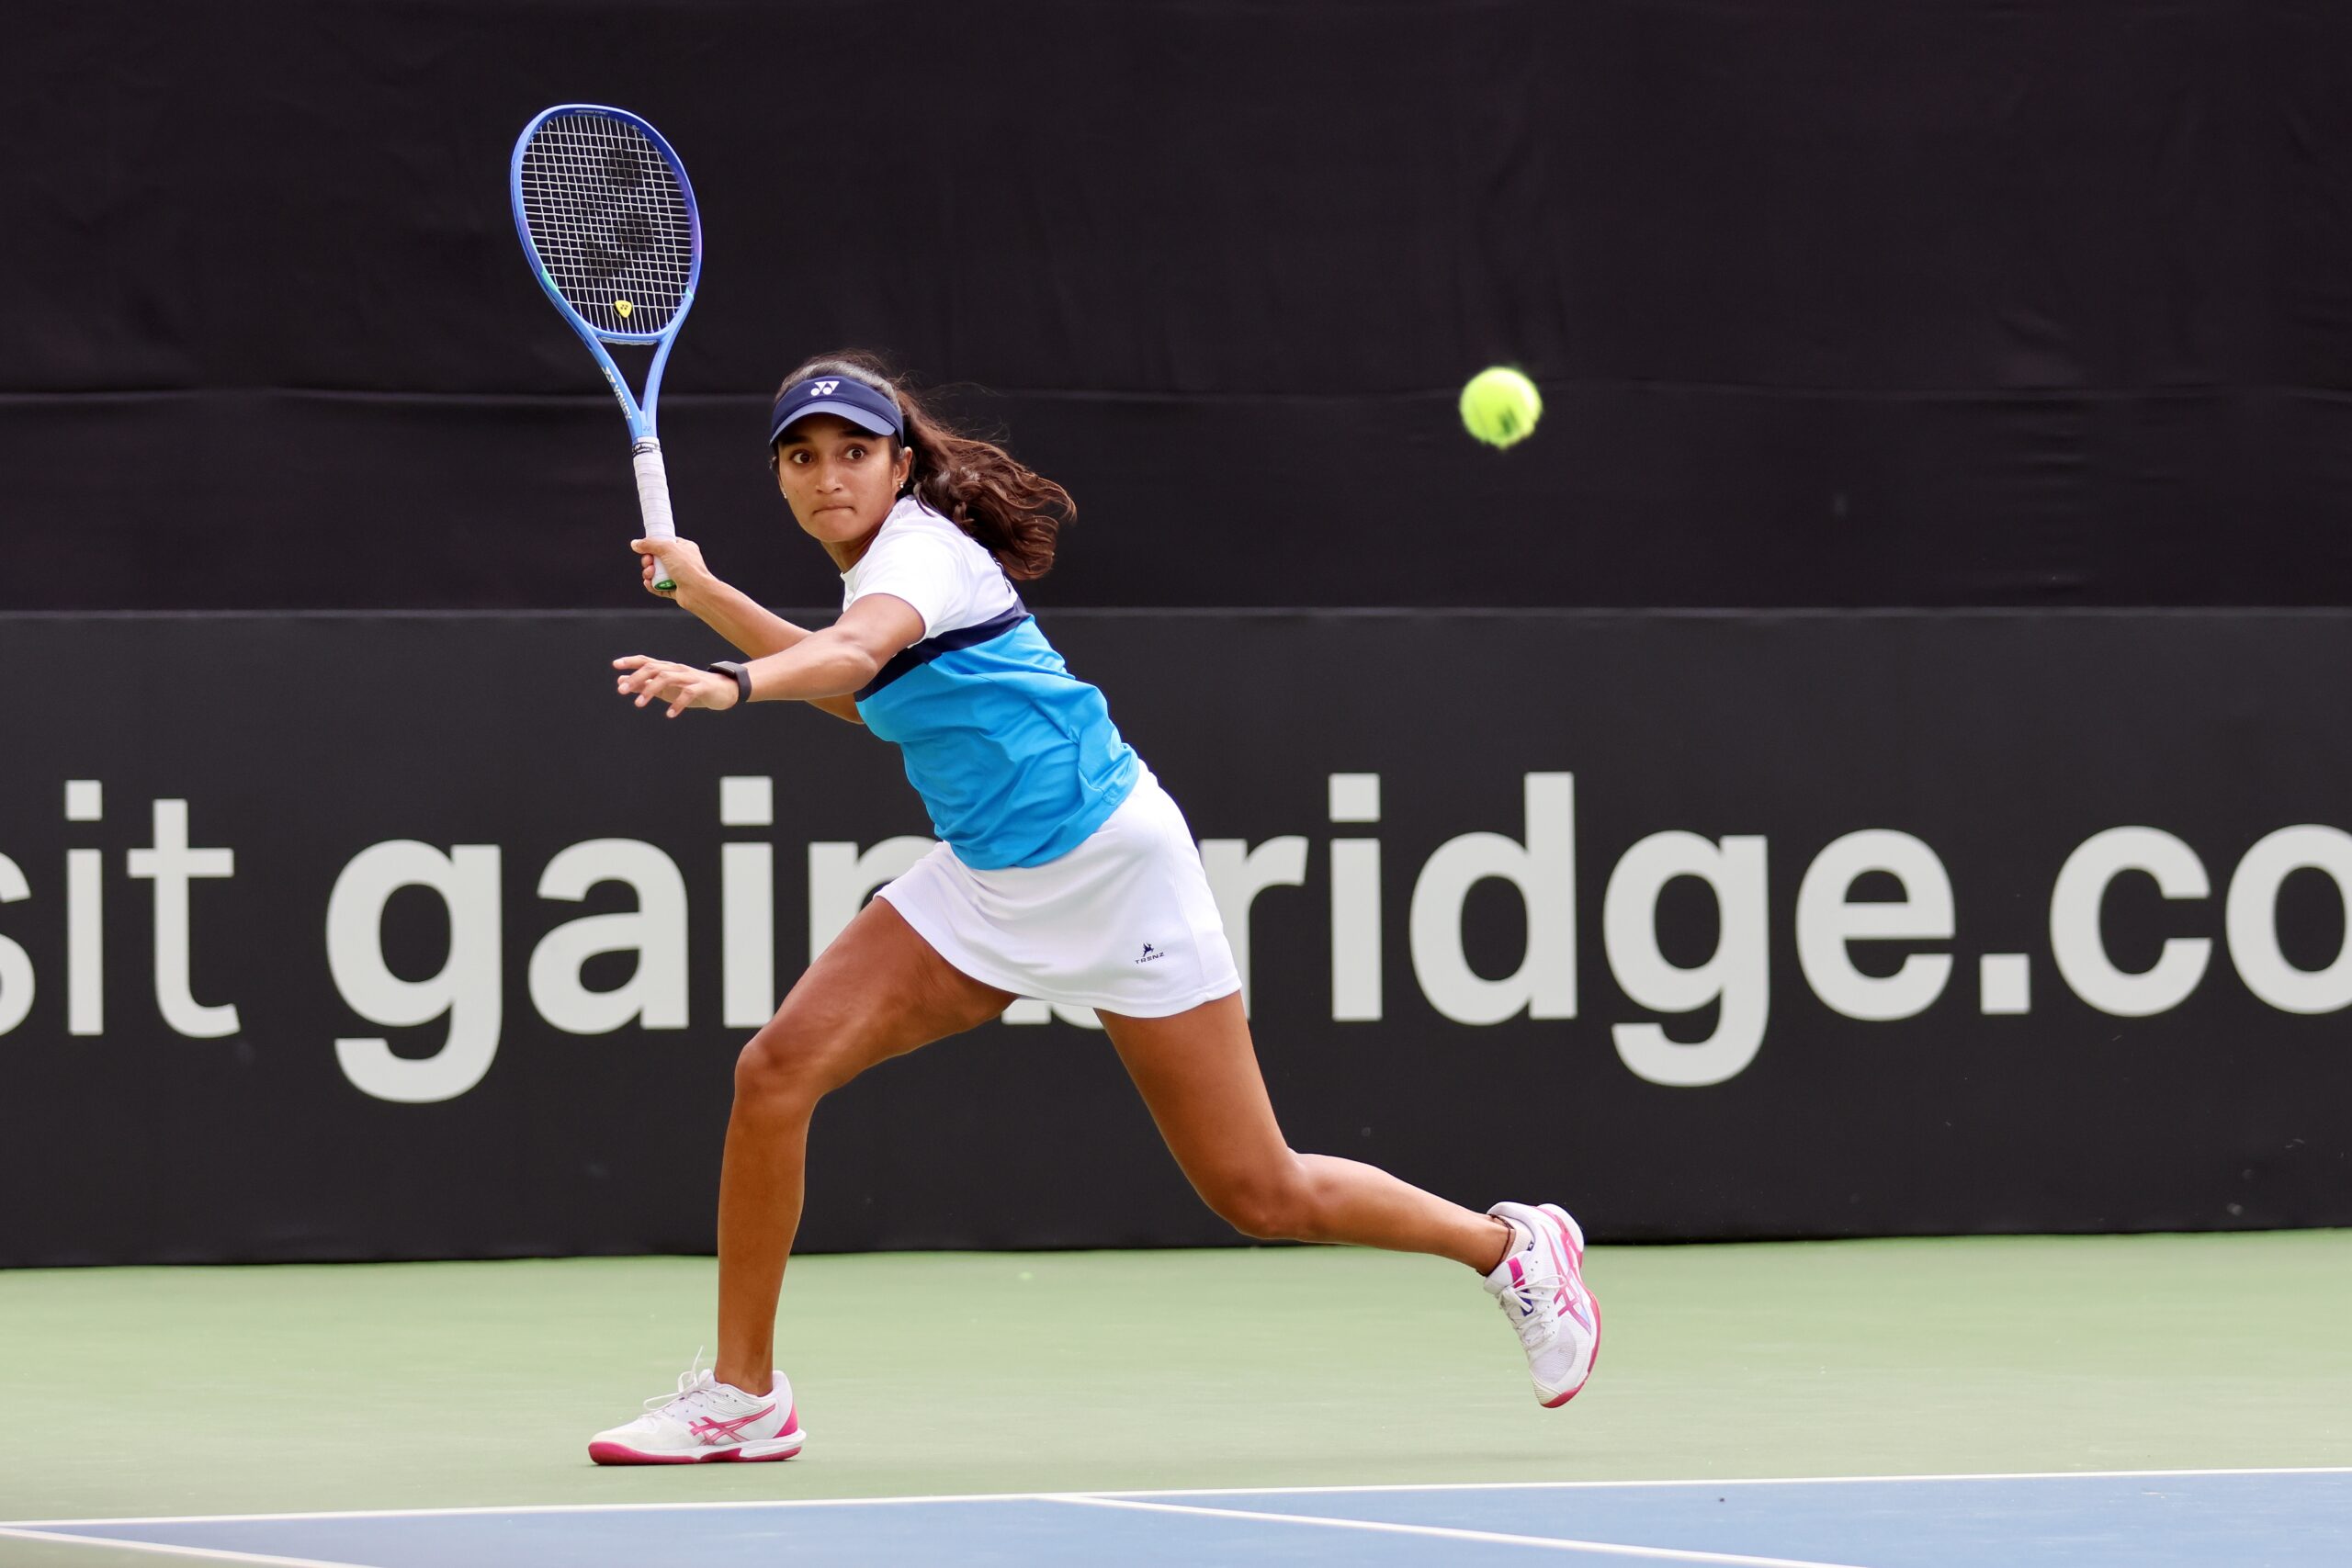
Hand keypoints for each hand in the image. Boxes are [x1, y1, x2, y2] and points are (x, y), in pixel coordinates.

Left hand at [613, 655, 739, 716]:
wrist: (725, 690)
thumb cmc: (693, 689)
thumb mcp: (667, 689)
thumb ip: (645, 685)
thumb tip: (621, 682)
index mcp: (669, 668)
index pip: (647, 661)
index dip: (631, 661)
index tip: (615, 665)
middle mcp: (678, 669)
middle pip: (654, 668)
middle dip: (636, 678)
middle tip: (621, 691)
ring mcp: (690, 677)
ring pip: (667, 677)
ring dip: (650, 690)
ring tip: (638, 704)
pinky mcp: (702, 687)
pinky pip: (688, 693)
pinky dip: (677, 703)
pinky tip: (670, 714)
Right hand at [633, 536, 715, 603]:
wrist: (698, 591)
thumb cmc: (688, 568)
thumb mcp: (667, 549)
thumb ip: (649, 544)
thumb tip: (635, 543)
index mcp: (684, 548)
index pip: (665, 543)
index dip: (654, 545)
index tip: (646, 548)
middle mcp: (682, 561)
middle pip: (657, 558)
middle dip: (648, 561)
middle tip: (648, 562)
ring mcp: (678, 576)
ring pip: (656, 573)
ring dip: (649, 573)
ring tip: (650, 574)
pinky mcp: (675, 589)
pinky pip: (659, 586)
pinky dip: (652, 586)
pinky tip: (649, 584)